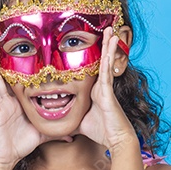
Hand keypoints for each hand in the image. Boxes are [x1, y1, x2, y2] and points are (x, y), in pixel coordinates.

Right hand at [0, 49, 61, 166]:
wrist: (8, 157)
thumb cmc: (22, 143)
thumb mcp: (42, 132)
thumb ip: (56, 131)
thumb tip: (71, 135)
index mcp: (17, 102)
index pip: (16, 80)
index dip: (14, 67)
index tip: (16, 52)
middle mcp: (7, 99)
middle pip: (2, 76)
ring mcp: (0, 103)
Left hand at [76, 26, 137, 149]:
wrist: (115, 140)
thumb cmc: (99, 131)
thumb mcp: (78, 121)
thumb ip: (69, 117)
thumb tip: (55, 120)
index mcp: (94, 91)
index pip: (92, 70)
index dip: (93, 56)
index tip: (89, 44)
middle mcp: (101, 86)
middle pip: (101, 61)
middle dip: (103, 45)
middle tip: (105, 29)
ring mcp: (105, 87)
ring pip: (106, 62)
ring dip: (108, 46)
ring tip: (110, 30)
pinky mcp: (108, 91)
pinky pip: (106, 71)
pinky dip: (108, 58)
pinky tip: (110, 46)